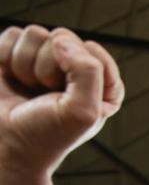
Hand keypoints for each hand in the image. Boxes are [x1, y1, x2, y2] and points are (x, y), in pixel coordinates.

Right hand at [0, 25, 123, 184]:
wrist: (5, 150)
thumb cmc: (46, 136)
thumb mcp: (82, 111)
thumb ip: (88, 71)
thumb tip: (60, 39)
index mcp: (103, 83)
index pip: (93, 51)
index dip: (76, 71)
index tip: (66, 96)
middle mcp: (75, 69)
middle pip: (63, 37)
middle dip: (47, 68)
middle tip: (43, 96)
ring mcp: (44, 61)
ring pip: (35, 33)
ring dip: (25, 64)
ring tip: (28, 91)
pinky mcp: (15, 56)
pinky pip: (11, 35)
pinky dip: (5, 57)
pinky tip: (11, 80)